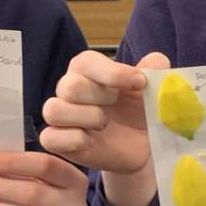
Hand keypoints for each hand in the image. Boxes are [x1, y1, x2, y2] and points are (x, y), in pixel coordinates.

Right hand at [40, 49, 168, 205]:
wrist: (142, 145)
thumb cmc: (142, 109)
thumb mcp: (155, 87)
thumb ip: (156, 67)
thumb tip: (155, 61)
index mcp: (88, 69)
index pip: (87, 62)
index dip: (113, 73)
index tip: (140, 83)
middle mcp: (69, 88)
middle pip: (69, 86)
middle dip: (99, 97)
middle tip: (116, 104)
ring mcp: (61, 116)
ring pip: (53, 110)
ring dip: (85, 117)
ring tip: (104, 124)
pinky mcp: (57, 141)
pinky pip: (49, 138)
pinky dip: (73, 140)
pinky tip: (92, 142)